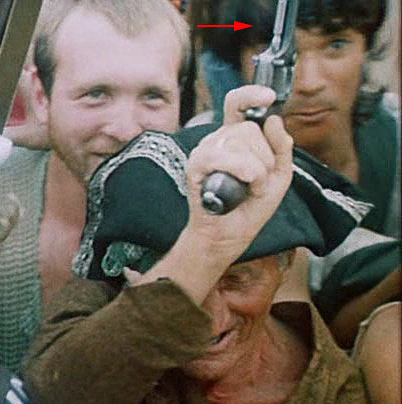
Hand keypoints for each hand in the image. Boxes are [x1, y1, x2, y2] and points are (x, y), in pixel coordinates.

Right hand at [185, 85, 293, 262]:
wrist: (231, 234)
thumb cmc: (250, 206)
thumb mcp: (279, 174)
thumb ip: (281, 146)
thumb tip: (273, 120)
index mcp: (237, 138)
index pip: (237, 104)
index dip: (251, 95)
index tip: (268, 96)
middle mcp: (218, 140)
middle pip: (247, 128)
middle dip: (264, 156)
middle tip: (259, 180)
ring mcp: (205, 151)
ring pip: (238, 141)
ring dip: (255, 168)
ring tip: (249, 187)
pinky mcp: (195, 165)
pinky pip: (223, 156)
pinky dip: (242, 172)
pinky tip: (239, 187)